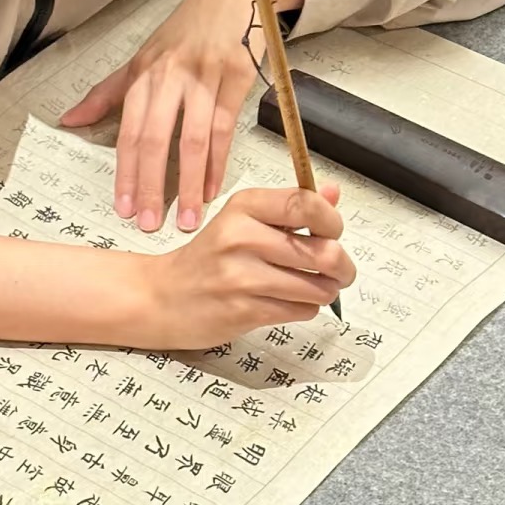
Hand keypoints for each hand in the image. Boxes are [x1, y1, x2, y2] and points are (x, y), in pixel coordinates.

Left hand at [58, 0, 302, 234]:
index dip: (125, 172)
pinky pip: (225, 131)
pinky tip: (212, 190)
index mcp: (143, 73)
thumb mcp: (143, 55)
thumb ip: (108, 92)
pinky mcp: (236, 79)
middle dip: (151, 185)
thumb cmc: (187, 29)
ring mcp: (204, 77)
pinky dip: (218, 164)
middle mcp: (169, 75)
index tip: (122, 207)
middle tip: (149, 223)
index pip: (128, 130)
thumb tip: (69, 121)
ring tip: (187, 219)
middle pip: (155, 139)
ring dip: (188, 184)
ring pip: (193, 140)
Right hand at [133, 182, 353, 350]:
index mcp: (244, 206)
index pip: (306, 204)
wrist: (162, 296)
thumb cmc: (209, 258)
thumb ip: (289, 207)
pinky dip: (305, 308)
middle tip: (339, 271)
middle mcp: (241, 237)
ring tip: (314, 288)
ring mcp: (241, 276)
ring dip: (325, 291)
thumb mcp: (243, 220)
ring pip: (317, 286)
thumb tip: (333, 194)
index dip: (333, 221)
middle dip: (342, 266)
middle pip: (323, 251)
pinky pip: (301, 310)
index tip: (333, 232)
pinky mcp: (244, 310)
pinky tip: (290, 302)